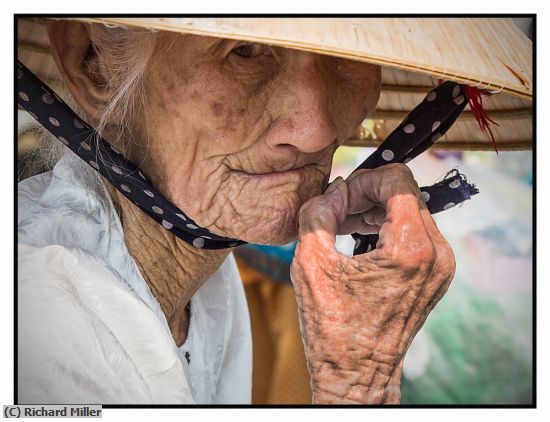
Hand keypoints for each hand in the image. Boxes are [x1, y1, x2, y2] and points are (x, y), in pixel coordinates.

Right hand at [290, 164, 455, 403]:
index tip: (340, 199)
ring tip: (345, 226)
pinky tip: (361, 239)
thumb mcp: (310, 262)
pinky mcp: (436, 274)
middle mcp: (437, 253)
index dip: (363, 181)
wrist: (357, 373)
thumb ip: (317, 213)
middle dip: (367, 195)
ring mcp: (441, 265)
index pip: (398, 179)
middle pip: (406, 193)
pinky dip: (387, 227)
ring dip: (376, 209)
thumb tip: (332, 190)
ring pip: (411, 210)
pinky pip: (415, 232)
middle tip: (337, 213)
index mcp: (411, 248)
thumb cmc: (333, 328)